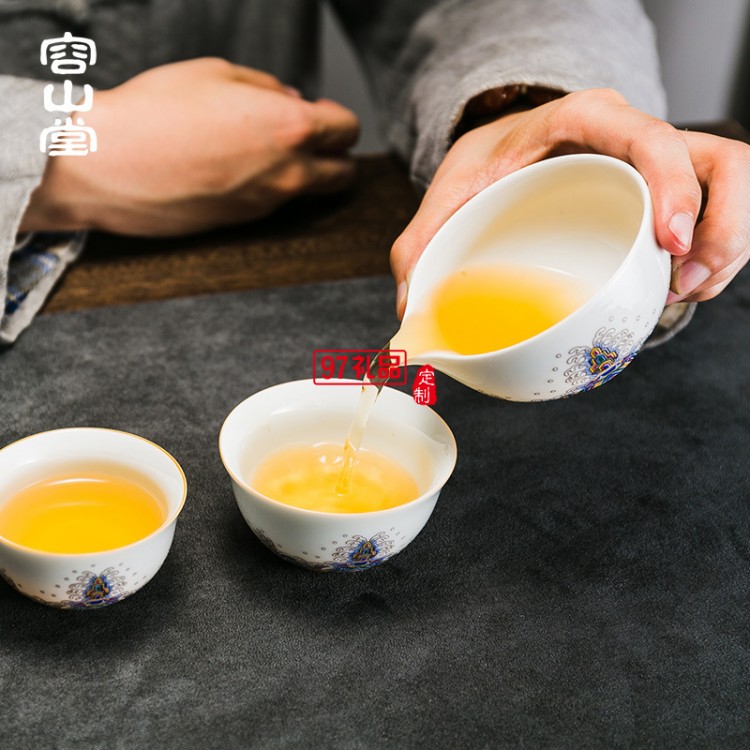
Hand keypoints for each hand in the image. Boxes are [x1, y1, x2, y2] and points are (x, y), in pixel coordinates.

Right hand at [21, 57, 359, 235]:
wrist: (107, 165)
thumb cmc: (154, 114)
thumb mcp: (216, 73)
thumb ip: (266, 88)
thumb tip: (290, 99)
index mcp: (290, 129)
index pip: (348, 129)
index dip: (337, 119)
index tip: (324, 115)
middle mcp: (288, 175)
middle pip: (344, 174)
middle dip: (335, 155)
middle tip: (311, 139)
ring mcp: (267, 205)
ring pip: (308, 192)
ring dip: (300, 172)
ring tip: (260, 151)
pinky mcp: (243, 223)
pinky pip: (272, 204)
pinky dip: (267, 188)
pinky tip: (234, 169)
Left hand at [391, 88, 749, 316]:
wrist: (500, 150)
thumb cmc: (484, 164)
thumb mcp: (448, 193)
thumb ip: (419, 244)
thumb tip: (408, 311)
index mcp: (584, 121)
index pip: (648, 136)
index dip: (673, 184)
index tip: (667, 242)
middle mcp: (631, 138)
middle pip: (718, 164)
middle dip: (721, 228)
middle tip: (683, 283)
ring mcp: (653, 167)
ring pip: (728, 191)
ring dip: (723, 247)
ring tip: (685, 294)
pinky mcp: (660, 197)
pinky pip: (711, 218)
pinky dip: (708, 257)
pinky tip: (678, 290)